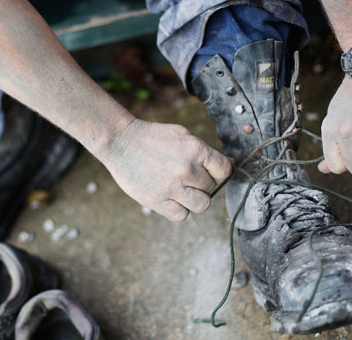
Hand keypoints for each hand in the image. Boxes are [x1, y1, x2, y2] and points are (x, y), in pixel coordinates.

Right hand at [97, 119, 231, 221]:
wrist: (120, 142)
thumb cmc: (152, 138)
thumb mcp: (182, 135)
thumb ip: (206, 151)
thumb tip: (230, 164)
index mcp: (196, 150)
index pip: (224, 169)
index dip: (220, 172)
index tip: (211, 172)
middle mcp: (187, 170)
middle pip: (212, 188)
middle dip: (204, 184)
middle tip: (189, 178)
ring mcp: (172, 187)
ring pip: (202, 205)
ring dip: (196, 199)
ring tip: (183, 190)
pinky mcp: (158, 201)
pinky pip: (182, 215)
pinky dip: (180, 209)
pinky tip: (172, 198)